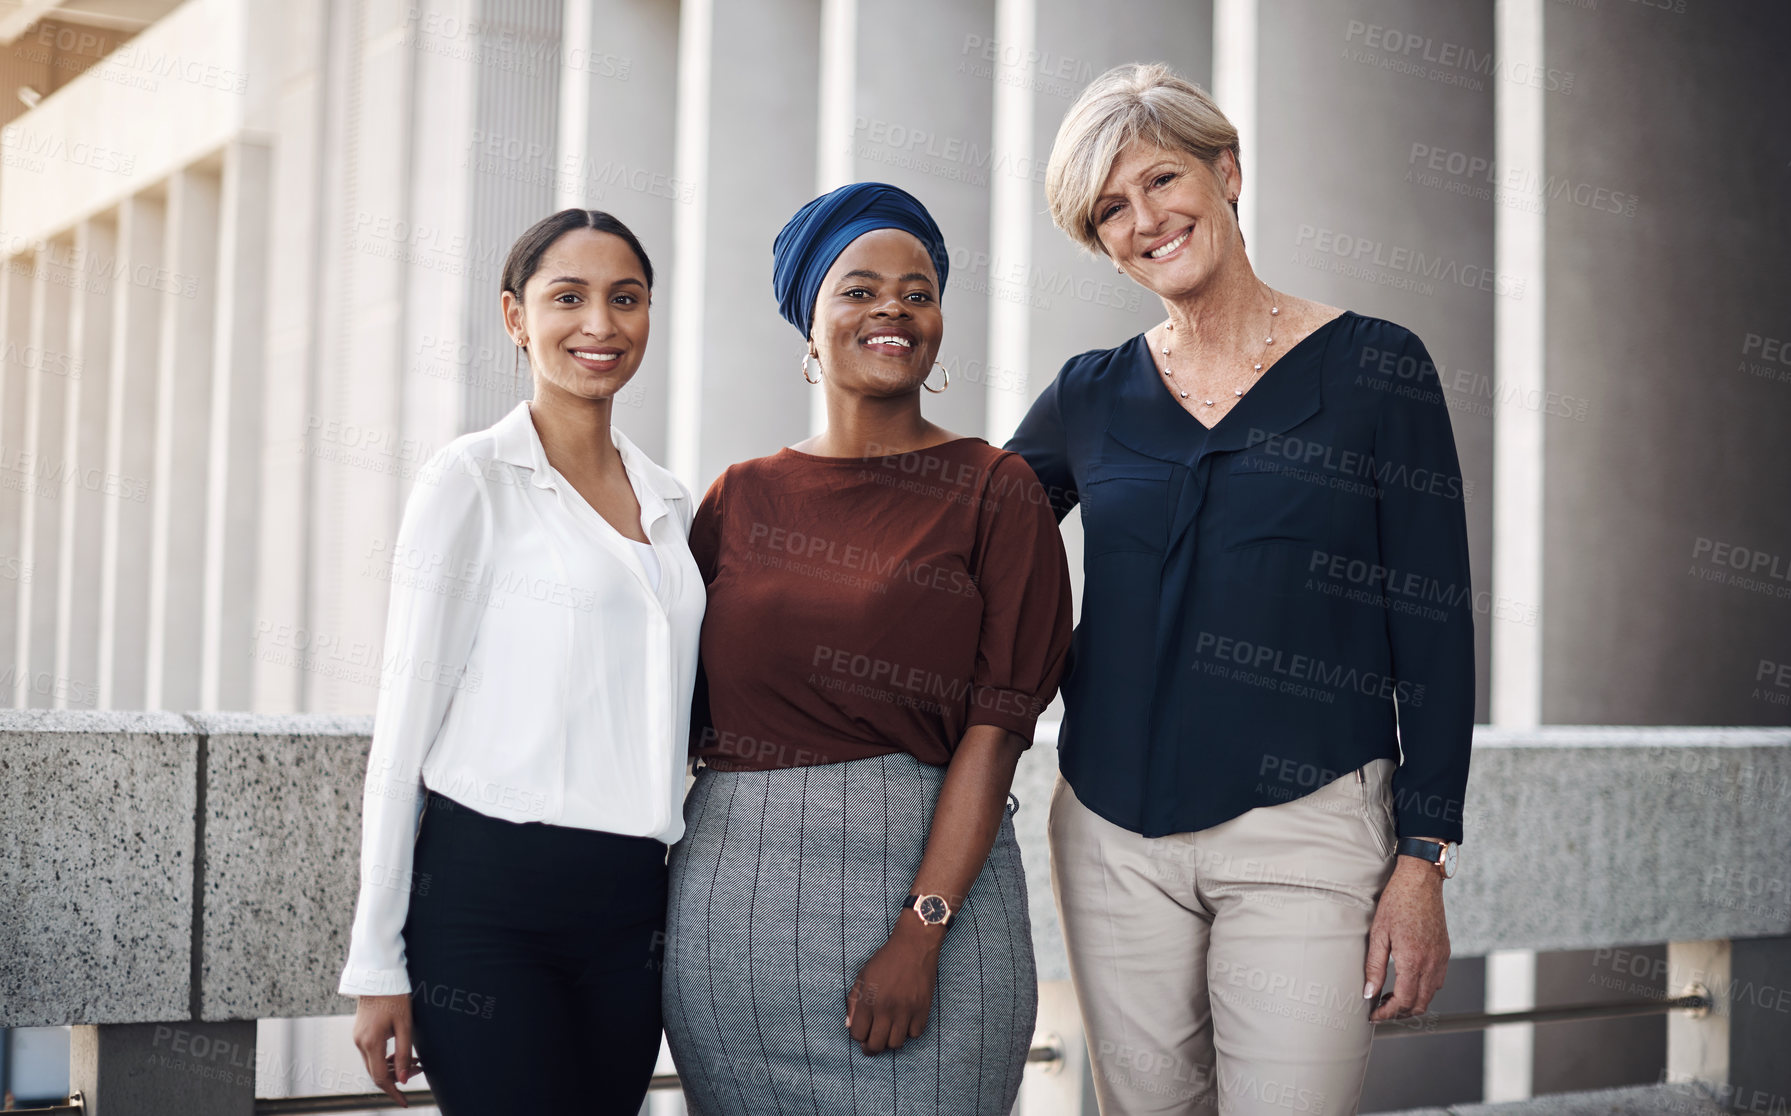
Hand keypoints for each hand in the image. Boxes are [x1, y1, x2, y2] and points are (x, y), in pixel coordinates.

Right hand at [353, 993, 420, 1105]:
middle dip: (398, 1077)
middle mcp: (360, 1043)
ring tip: (415, 1059)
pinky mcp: (359, 1034)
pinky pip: (371, 1054)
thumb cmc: (395, 998)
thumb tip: (403, 1080)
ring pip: (374, 1064)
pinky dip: (385, 1058)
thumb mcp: (405, 1026)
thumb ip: (404, 1053)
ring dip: (393, 1067)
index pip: (380, 1078)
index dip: (394, 1092)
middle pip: (377, 1073)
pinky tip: (401, 1052)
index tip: (405, 1102)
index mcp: (371, 1043)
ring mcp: (357, 1038)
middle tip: (420, 1068)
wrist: (378, 977)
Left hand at [847, 917, 942, 1053]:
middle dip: (872, 1047)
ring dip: (891, 1041)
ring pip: (896, 1044)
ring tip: (890, 1031)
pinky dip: (909, 1032)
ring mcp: (906, 1010)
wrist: (914, 945)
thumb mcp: (863, 976)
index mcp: (868, 1000)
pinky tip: (905, 1022)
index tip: (862, 1032)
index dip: (858, 1036)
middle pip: (876, 1045)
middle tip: (873, 1042)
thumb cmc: (886, 959)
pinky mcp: (923, 1009)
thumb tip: (850, 1025)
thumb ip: (853, 1001)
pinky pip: (915, 1034)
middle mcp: (886, 1008)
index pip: (858, 1034)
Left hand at [1364, 856, 1449, 1020]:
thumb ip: (1374, 966)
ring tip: (1391, 995)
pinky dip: (1424, 988)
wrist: (1421, 880)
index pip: (1404, 1001)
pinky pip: (1438, 980)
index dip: (1388, 1013)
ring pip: (1431, 995)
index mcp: (1413, 960)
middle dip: (1400, 1012)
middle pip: (1420, 1004)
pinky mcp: (1445, 951)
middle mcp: (1432, 963)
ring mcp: (1441, 958)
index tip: (1374, 1015)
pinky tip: (1407, 979)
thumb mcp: (1378, 933)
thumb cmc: (1397, 902)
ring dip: (1413, 1001)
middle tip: (1381, 1008)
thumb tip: (1368, 993)